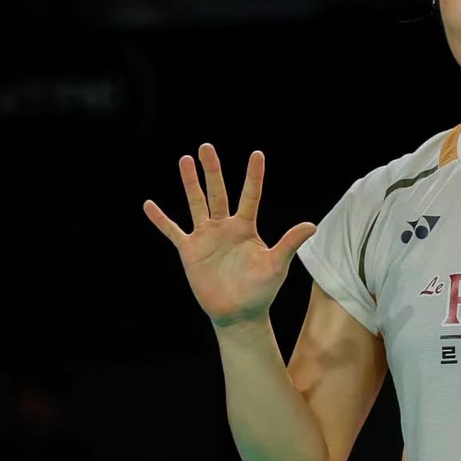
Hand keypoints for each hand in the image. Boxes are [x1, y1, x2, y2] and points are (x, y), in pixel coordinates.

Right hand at [144, 144, 316, 327]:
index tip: (257, 154)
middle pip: (218, 192)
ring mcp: (206, 237)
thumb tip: (312, 226)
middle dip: (212, 170)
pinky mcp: (190, 251)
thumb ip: (289, 243)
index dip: (254, 176)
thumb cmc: (261, 291)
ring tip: (185, 160)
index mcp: (246, 228)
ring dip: (190, 183)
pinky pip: (172, 231)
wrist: (238, 313)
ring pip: (196, 204)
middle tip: (206, 147)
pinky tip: (149, 205)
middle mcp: (225, 227)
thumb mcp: (276, 265)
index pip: (250, 196)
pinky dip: (161, 219)